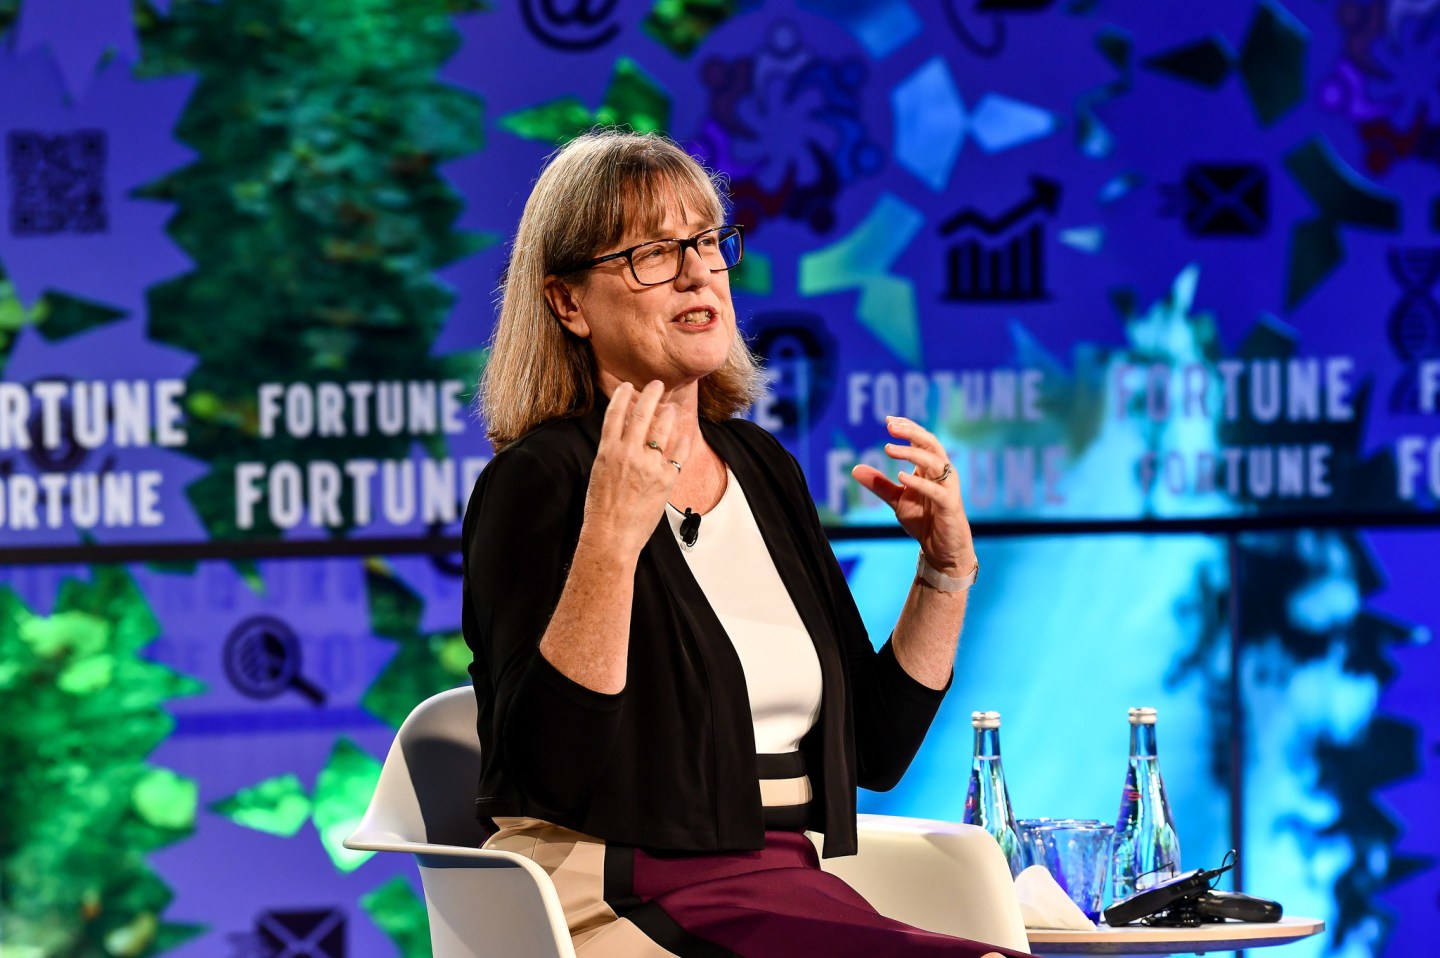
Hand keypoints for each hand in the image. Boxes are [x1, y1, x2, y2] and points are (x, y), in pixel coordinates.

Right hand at [582, 381, 693, 560]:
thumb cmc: (601, 508)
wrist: (612, 535)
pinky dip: (682, 441)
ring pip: (663, 429)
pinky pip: (679, 453)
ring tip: (672, 409)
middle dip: (651, 394)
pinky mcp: (665, 479)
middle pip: (642, 414)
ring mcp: (648, 465)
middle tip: (658, 384)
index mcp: (607, 451)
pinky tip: (684, 435)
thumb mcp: (600, 473)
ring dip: (669, 415)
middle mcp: (628, 453)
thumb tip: (624, 435)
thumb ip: (612, 452)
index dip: (622, 395)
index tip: (628, 386)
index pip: (615, 414)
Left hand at [851, 416, 973, 574]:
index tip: (888, 419)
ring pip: (934, 462)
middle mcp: (942, 473)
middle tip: (890, 426)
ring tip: (888, 448)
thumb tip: (854, 468)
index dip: (907, 428)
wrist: (940, 548)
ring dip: (911, 453)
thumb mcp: (897, 500)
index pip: (922, 440)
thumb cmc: (923, 520)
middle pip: (930, 443)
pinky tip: (901, 476)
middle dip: (911, 432)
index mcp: (930, 468)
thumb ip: (879, 484)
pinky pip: (936, 490)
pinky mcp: (949, 505)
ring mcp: (948, 487)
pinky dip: (919, 482)